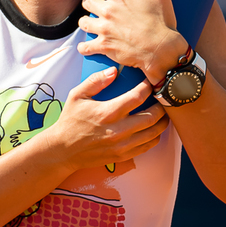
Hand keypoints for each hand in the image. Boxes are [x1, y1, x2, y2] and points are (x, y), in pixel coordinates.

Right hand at [44, 67, 169, 172]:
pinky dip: (154, 136)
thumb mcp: (77, 95)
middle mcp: (118, 130)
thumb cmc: (70, 120)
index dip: (147, 87)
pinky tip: (153, 129)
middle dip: (161, 105)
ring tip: (162, 113)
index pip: (137, 97)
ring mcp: (122, 145)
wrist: (63, 150)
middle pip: (152, 116)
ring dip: (162, 122)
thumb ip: (95, 81)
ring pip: (154, 133)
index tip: (149, 81)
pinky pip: (147, 146)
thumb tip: (114, 70)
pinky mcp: (123, 155)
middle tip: (161, 98)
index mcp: (108, 112)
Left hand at [77, 0, 187, 83]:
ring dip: (85, 21)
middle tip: (94, 5)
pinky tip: (86, 46)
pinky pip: (85, 46)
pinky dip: (84, 47)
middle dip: (89, 2)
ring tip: (90, 23)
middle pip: (87, 2)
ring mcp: (104, 29)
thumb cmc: (162, 21)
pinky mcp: (104, 46)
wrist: (162, 49)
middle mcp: (107, 11)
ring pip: (83, 22)